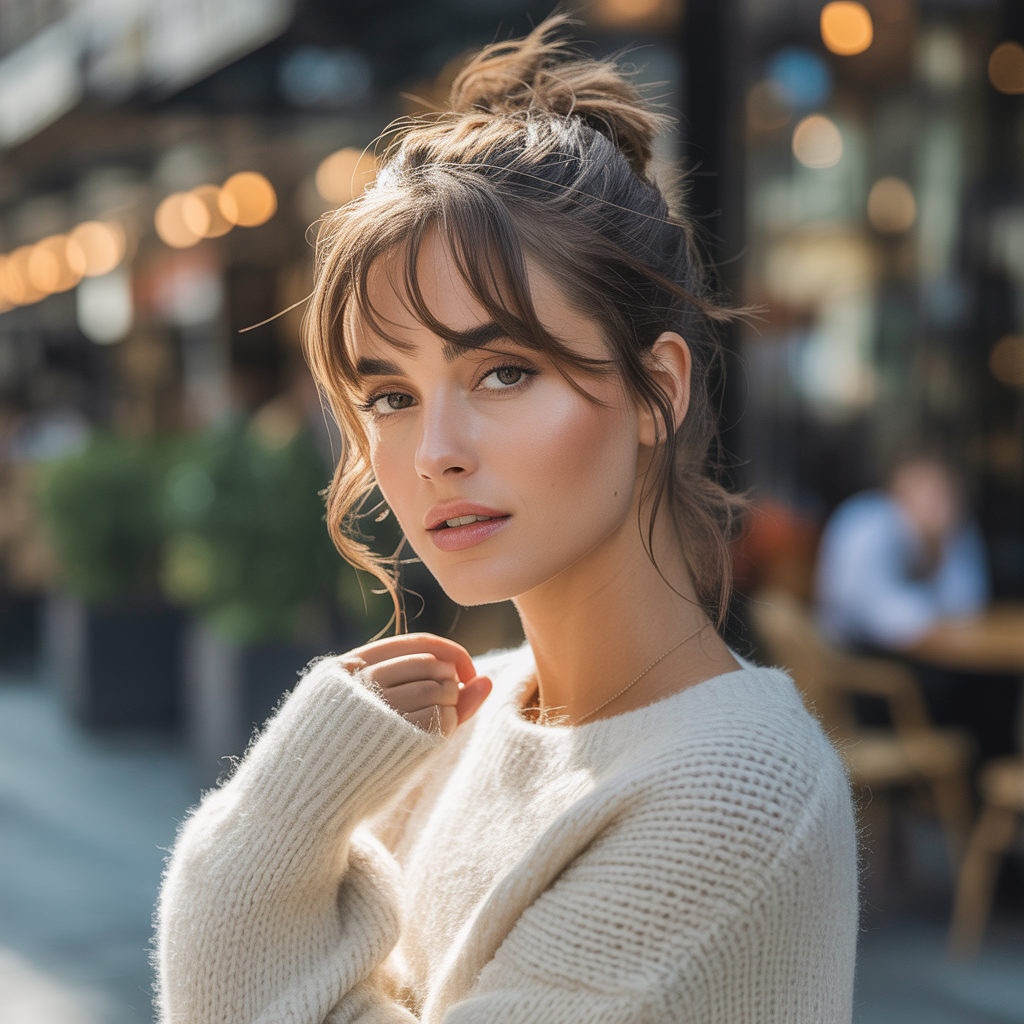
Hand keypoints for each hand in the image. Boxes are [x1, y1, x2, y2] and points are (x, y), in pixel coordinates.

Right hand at [337, 633, 491, 736]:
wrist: (314, 790)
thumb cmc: (359, 749)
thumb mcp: (391, 710)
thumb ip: (439, 693)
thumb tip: (486, 679)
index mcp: (353, 664)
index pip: (419, 642)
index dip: (453, 654)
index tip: (466, 674)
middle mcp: (362, 680)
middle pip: (433, 664)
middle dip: (449, 684)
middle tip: (442, 707)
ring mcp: (376, 706)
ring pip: (440, 688)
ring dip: (448, 706)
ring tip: (428, 724)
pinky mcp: (391, 734)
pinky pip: (440, 718)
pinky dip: (446, 726)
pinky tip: (428, 740)